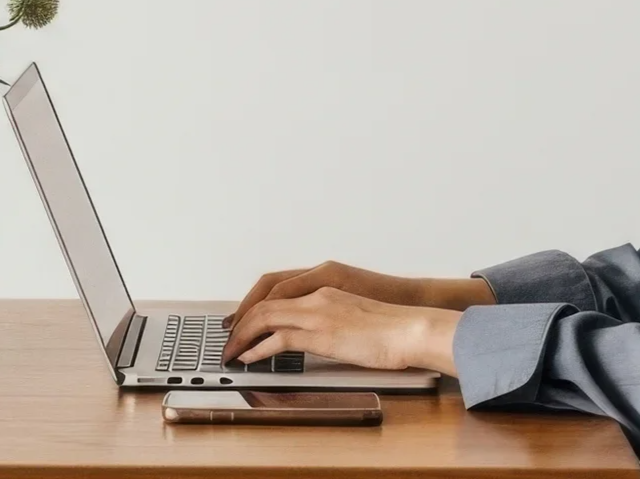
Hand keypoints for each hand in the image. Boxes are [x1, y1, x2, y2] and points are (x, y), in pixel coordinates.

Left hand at [220, 286, 460, 372]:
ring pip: (265, 316)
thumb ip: (331, 310)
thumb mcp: (354, 308)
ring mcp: (317, 312)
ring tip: (231, 349)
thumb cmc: (392, 324)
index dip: (252, 301)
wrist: (412, 328)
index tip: (240, 316)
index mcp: (324, 281)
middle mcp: (316, 292)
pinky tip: (250, 357)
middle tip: (227, 335)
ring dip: (243, 334)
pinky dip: (258, 348)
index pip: (275, 286)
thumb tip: (317, 326)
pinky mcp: (321, 334)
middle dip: (240, 318)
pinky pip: (278, 339)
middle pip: (263, 300)